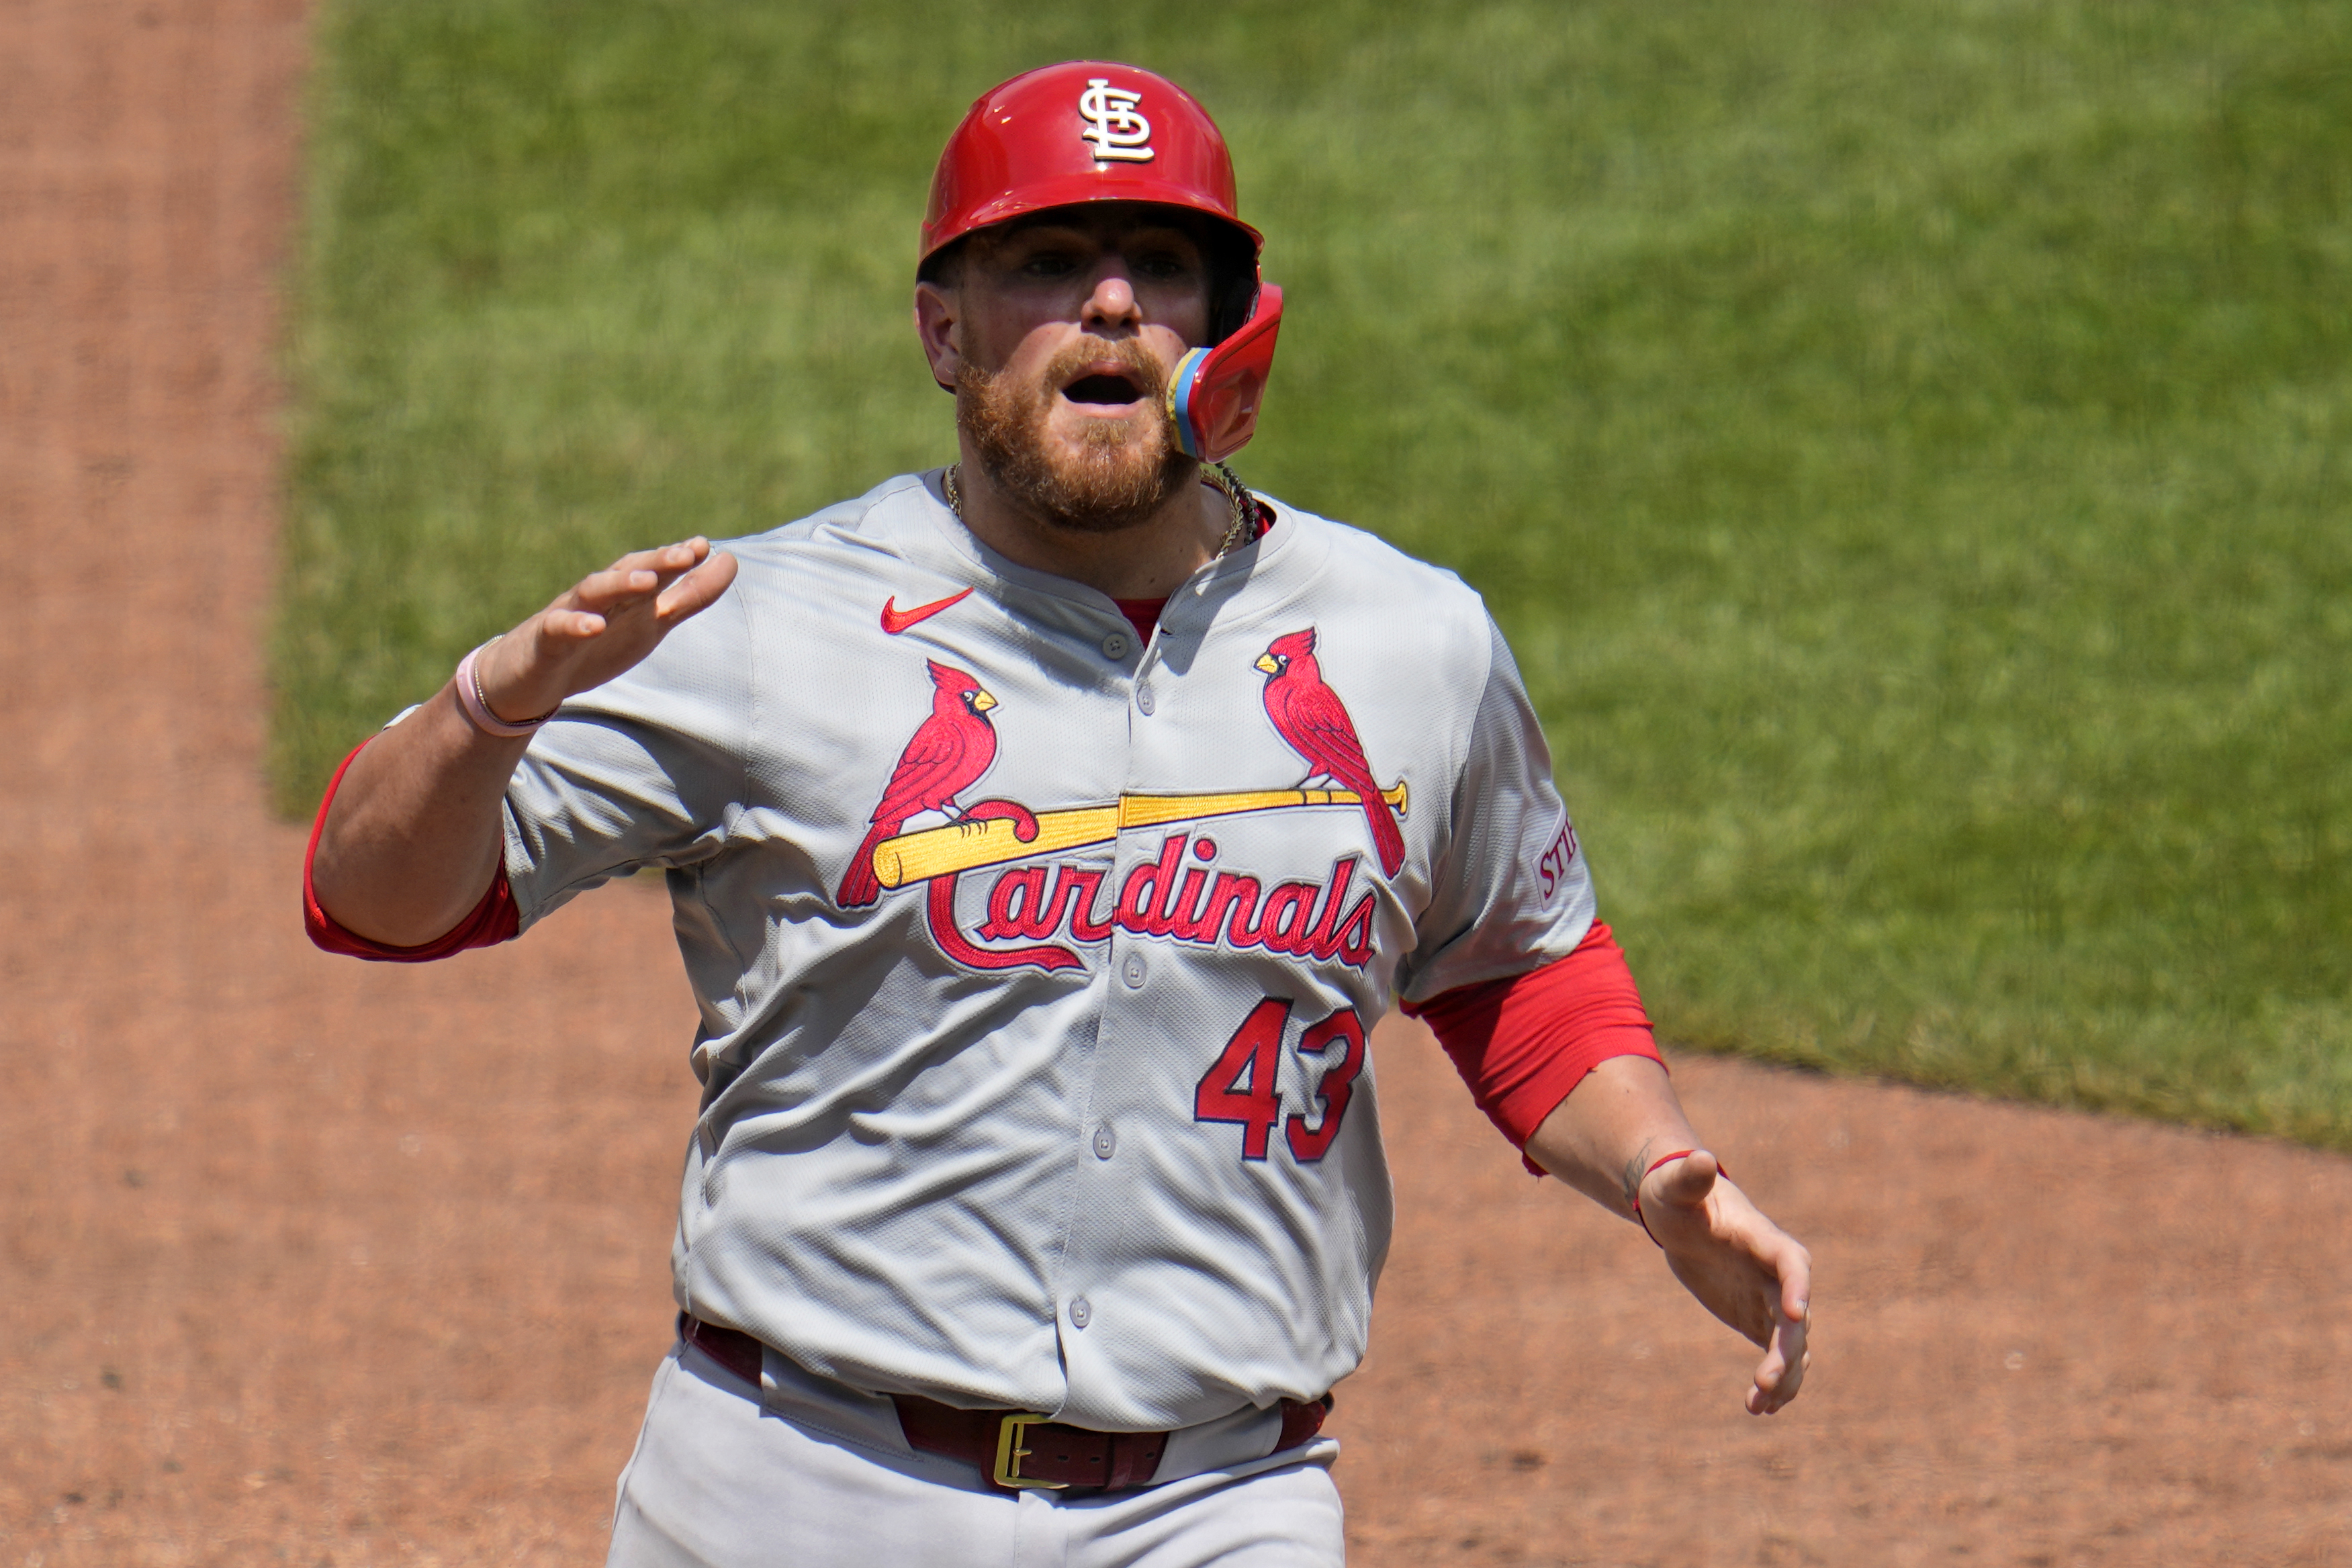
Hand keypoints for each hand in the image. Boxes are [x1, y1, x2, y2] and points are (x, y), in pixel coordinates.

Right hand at [473, 538, 738, 721]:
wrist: (526, 680)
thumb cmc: (595, 645)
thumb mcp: (650, 624)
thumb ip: (689, 596)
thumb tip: (730, 561)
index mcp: (624, 595)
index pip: (653, 570)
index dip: (678, 559)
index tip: (705, 548)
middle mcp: (597, 598)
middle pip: (627, 573)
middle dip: (657, 562)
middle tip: (687, 554)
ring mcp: (568, 615)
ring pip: (593, 592)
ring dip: (619, 584)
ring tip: (646, 581)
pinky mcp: (544, 642)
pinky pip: (557, 629)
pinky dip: (575, 625)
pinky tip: (593, 625)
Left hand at [1637, 1151, 1811, 1414]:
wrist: (1680, 1213)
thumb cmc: (1676, 1193)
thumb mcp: (1675, 1185)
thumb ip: (1690, 1177)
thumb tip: (1700, 1157)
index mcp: (1764, 1239)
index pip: (1791, 1263)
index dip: (1797, 1287)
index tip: (1795, 1316)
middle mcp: (1777, 1274)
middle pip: (1794, 1317)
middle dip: (1787, 1351)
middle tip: (1766, 1382)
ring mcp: (1770, 1300)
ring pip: (1791, 1345)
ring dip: (1784, 1377)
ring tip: (1760, 1406)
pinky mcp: (1758, 1319)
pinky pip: (1775, 1355)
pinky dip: (1774, 1382)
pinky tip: (1759, 1408)